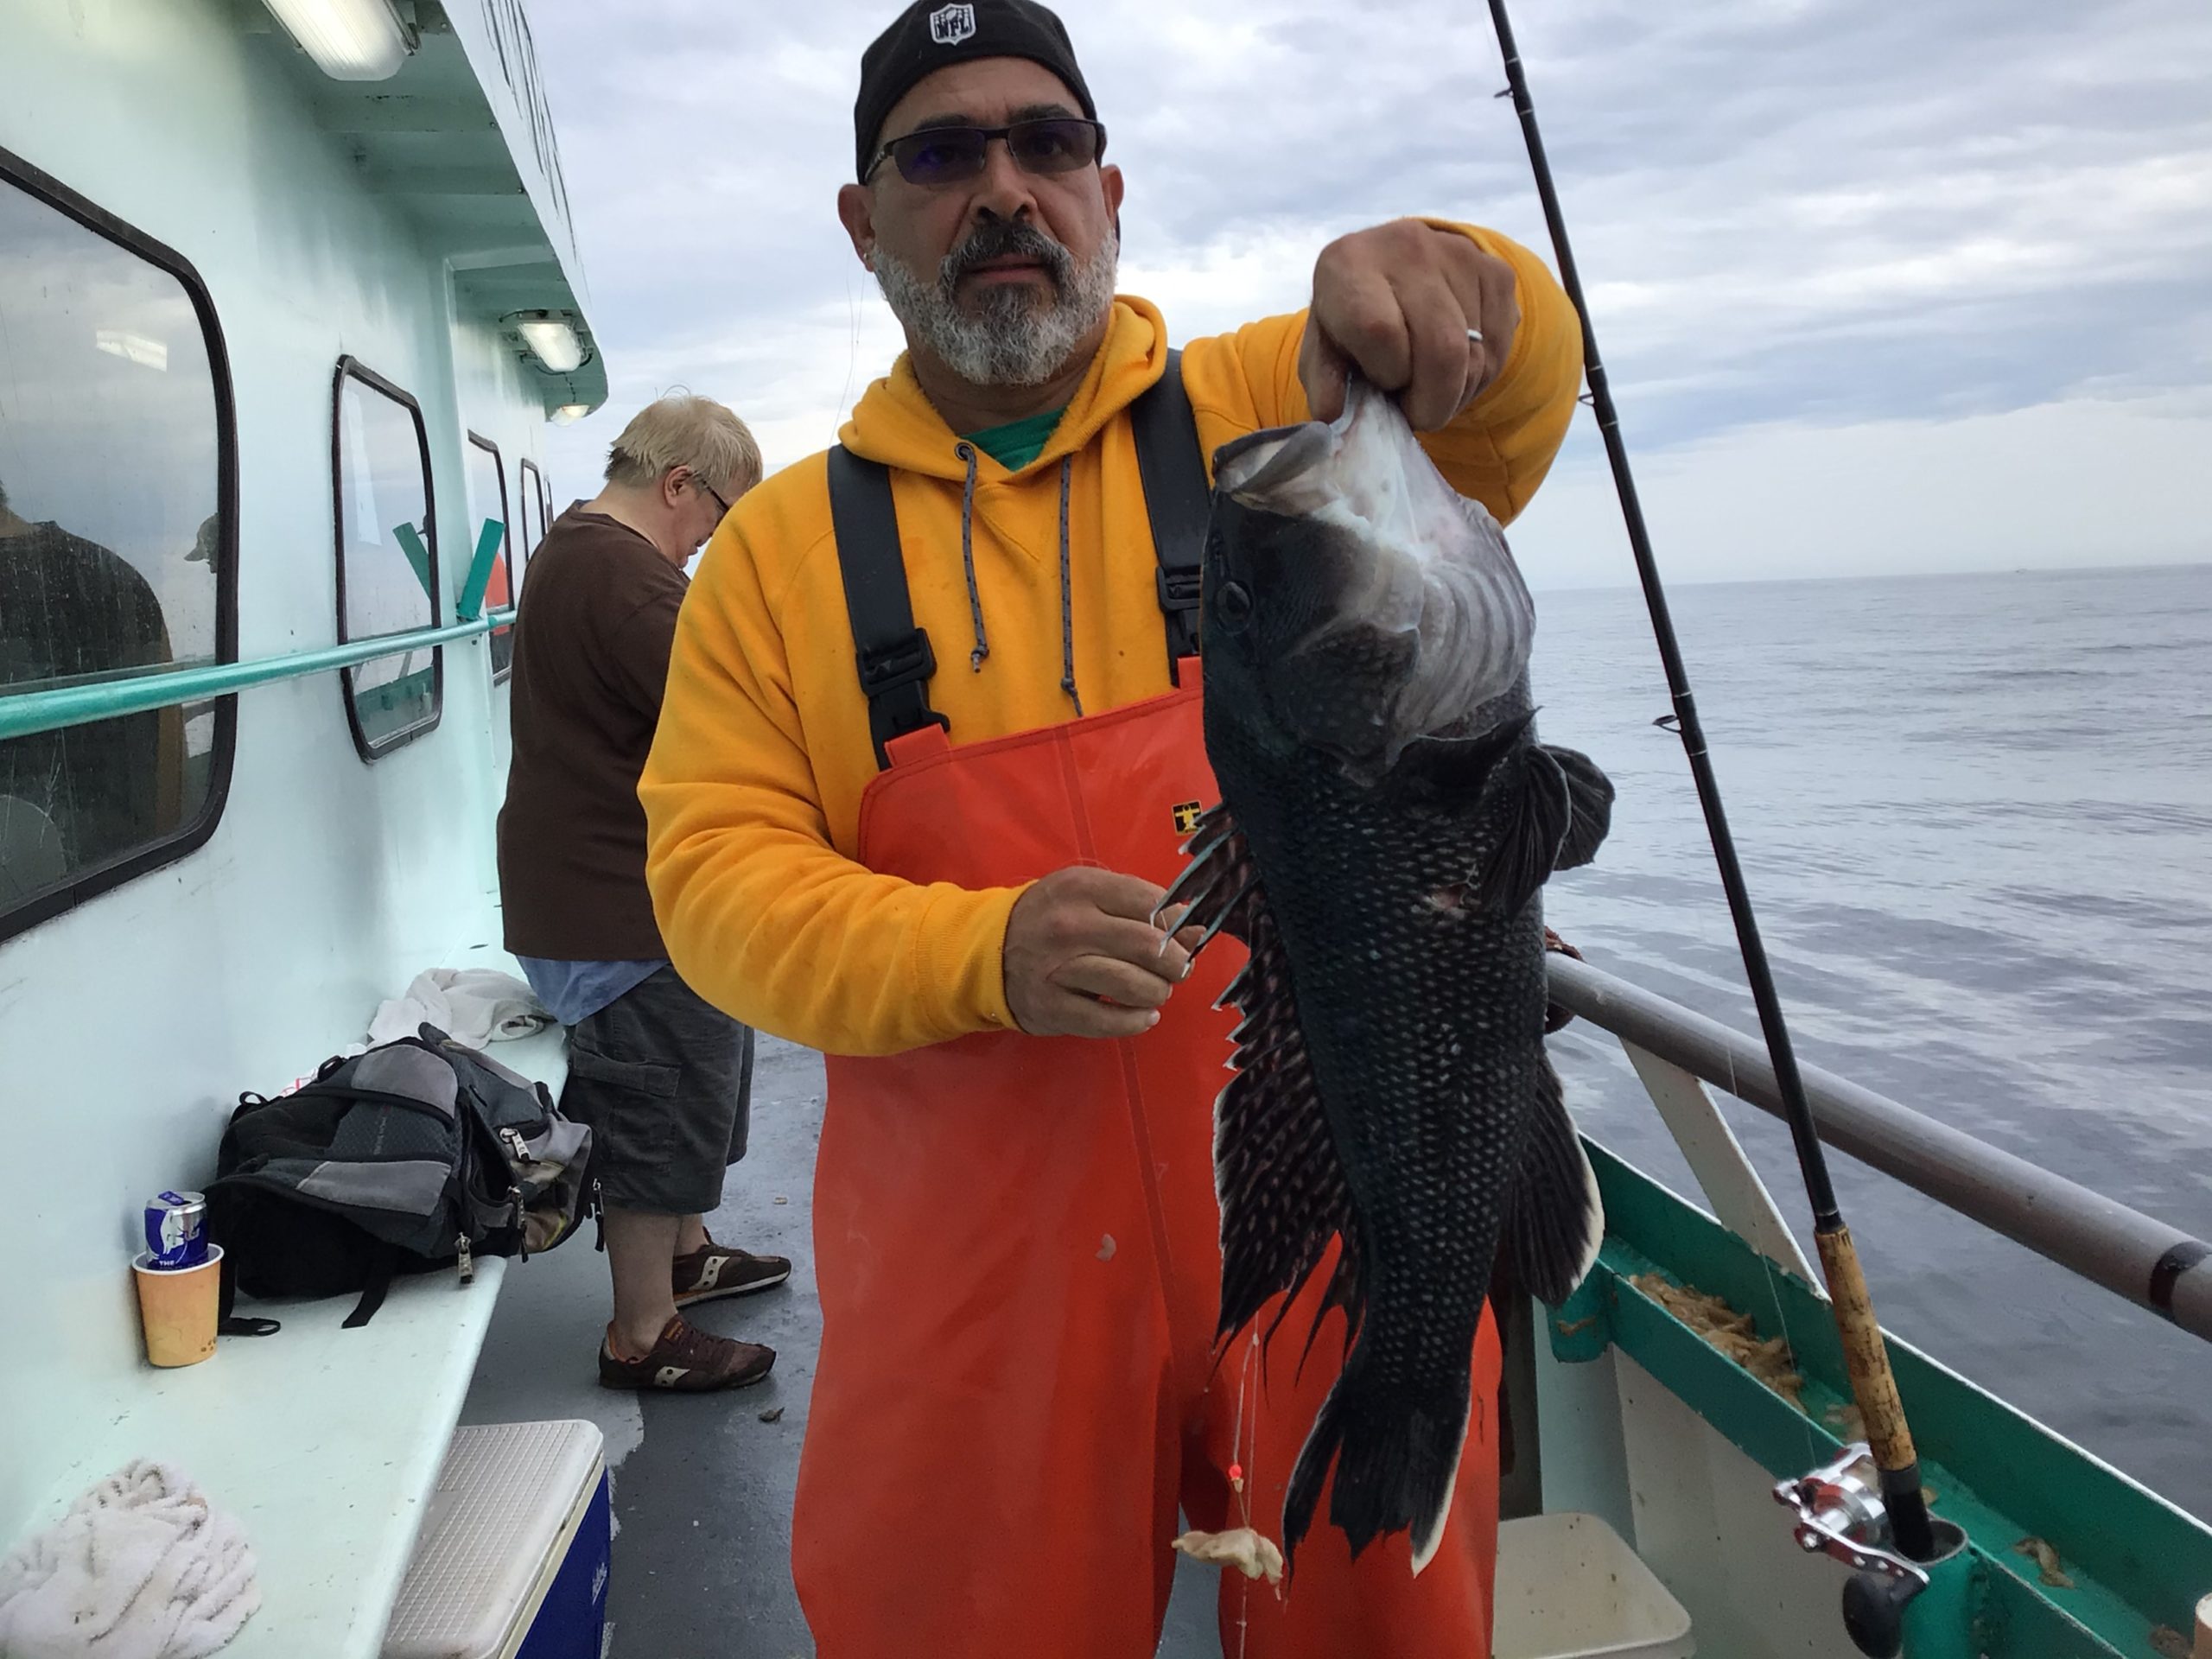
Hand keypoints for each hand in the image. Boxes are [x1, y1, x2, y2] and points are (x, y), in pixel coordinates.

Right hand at [1002, 866, 1196, 1038]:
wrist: (988, 951)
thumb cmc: (1052, 917)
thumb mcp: (1091, 894)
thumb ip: (1141, 905)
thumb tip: (1197, 930)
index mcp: (1083, 888)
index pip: (1152, 904)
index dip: (1179, 924)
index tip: (1184, 937)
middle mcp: (1071, 926)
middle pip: (1150, 947)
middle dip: (1177, 963)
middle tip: (1177, 969)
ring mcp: (1060, 969)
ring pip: (1134, 985)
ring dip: (1158, 992)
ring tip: (1156, 990)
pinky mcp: (1054, 1008)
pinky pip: (1110, 1021)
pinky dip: (1137, 1020)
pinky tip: (1143, 1014)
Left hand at [1299, 219, 1520, 430]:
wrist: (1393, 267)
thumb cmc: (1351, 319)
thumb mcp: (1323, 349)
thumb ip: (1323, 382)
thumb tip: (1332, 414)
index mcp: (1349, 262)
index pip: (1380, 331)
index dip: (1386, 374)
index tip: (1380, 383)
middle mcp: (1408, 246)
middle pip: (1442, 349)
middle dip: (1431, 403)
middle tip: (1415, 411)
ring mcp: (1460, 255)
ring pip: (1476, 359)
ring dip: (1454, 394)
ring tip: (1428, 385)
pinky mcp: (1497, 273)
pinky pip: (1499, 353)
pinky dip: (1477, 379)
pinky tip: (1452, 368)